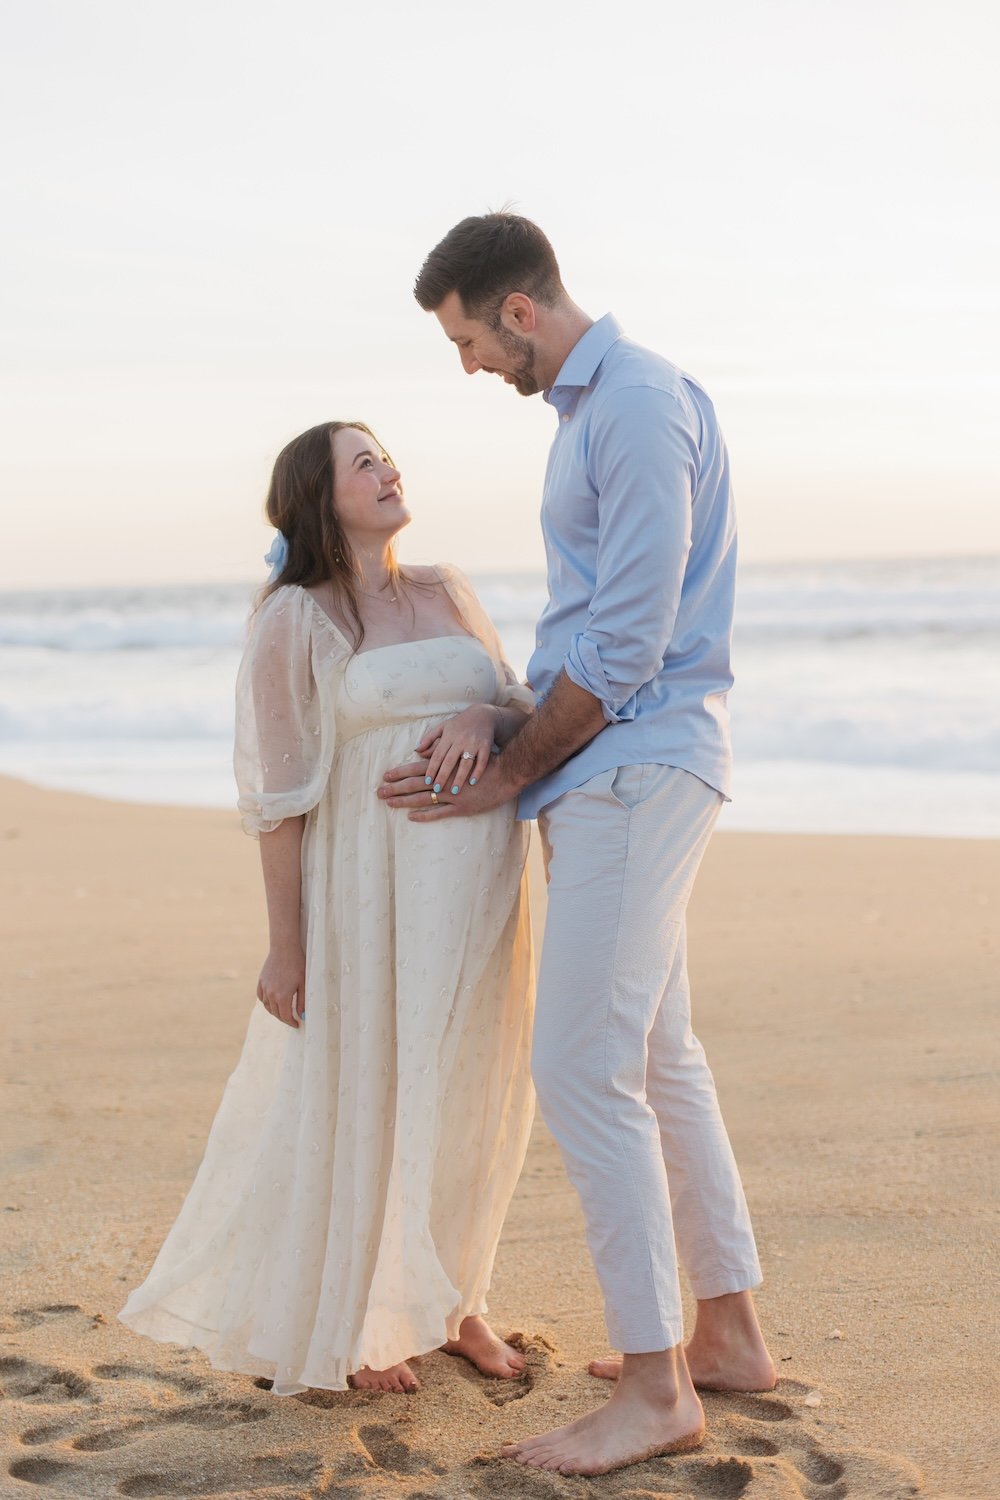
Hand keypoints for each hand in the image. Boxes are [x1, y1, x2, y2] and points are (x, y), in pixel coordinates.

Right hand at [257, 942, 305, 1027]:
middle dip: (284, 1019)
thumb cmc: (297, 964)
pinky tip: (272, 1002)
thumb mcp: (304, 983)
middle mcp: (271, 994)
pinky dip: (266, 1002)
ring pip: (267, 1006)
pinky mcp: (261, 981)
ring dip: (275, 1011)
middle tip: (291, 1020)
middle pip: (276, 1013)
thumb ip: (302, 1001)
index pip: (285, 1016)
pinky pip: (261, 997)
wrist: (284, 948)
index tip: (296, 1024)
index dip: (291, 1022)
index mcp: (283, 996)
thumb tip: (302, 1016)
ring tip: (283, 1012)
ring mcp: (264, 988)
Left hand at [379, 754, 515, 820]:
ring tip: (389, 803)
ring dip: (404, 801)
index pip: (416, 769)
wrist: (506, 773)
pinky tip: (411, 817)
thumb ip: (441, 750)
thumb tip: (420, 751)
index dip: (400, 773)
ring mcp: (453, 795)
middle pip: (415, 784)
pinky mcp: (462, 807)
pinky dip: (425, 815)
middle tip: (379, 792)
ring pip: (423, 799)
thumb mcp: (461, 750)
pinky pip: (440, 813)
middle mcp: (445, 780)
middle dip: (395, 788)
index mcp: (445, 766)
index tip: (385, 776)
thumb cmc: (482, 759)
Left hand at [415, 705, 497, 798]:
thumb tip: (416, 750)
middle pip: (450, 760)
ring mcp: (474, 743)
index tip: (427, 781)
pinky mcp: (486, 746)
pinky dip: (478, 772)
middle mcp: (460, 740)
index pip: (438, 754)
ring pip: (465, 763)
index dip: (432, 768)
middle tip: (437, 789)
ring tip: (454, 791)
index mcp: (448, 736)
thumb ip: (429, 738)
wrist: (484, 715)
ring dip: (460, 777)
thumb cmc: (460, 724)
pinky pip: (482, 761)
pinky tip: (472, 782)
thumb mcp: (443, 727)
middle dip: (443, 775)